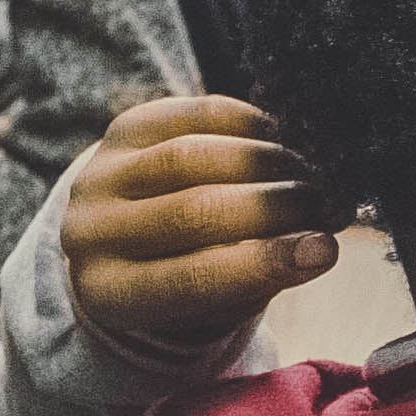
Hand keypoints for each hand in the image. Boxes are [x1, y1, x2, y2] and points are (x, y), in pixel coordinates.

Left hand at [62, 94, 343, 357]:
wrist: (125, 232)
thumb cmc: (187, 275)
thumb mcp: (213, 299)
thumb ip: (258, 275)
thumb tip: (320, 244)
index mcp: (109, 293)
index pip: (191, 279)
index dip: (265, 263)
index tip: (325, 250)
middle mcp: (89, 233)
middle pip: (194, 212)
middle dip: (274, 207)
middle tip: (326, 206)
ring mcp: (99, 173)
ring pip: (192, 158)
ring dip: (266, 164)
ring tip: (308, 176)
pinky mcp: (122, 128)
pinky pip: (191, 116)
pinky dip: (246, 125)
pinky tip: (278, 142)